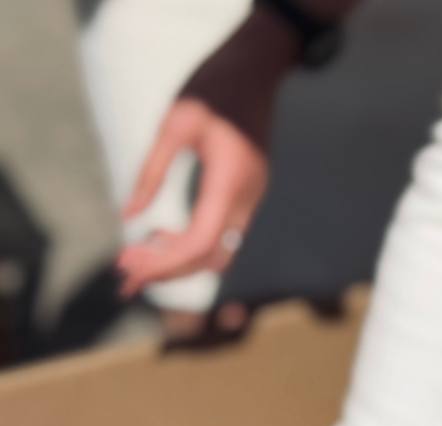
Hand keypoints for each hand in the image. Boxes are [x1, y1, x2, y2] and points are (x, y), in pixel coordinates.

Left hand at [116, 9, 300, 296]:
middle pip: (211, 256)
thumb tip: (128, 216)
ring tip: (136, 257)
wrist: (255, 72)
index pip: (200, 242)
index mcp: (230, 181)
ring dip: (179, 260)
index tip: (129, 268)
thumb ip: (149, 171)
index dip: (164, 263)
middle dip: (167, 269)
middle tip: (122, 273)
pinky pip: (222, 234)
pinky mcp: (248, 194)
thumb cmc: (212, 91)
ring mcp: (252, 197)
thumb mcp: (173, 124)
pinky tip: (160, 235)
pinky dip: (192, 244)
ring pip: (220, 251)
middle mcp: (248, 197)